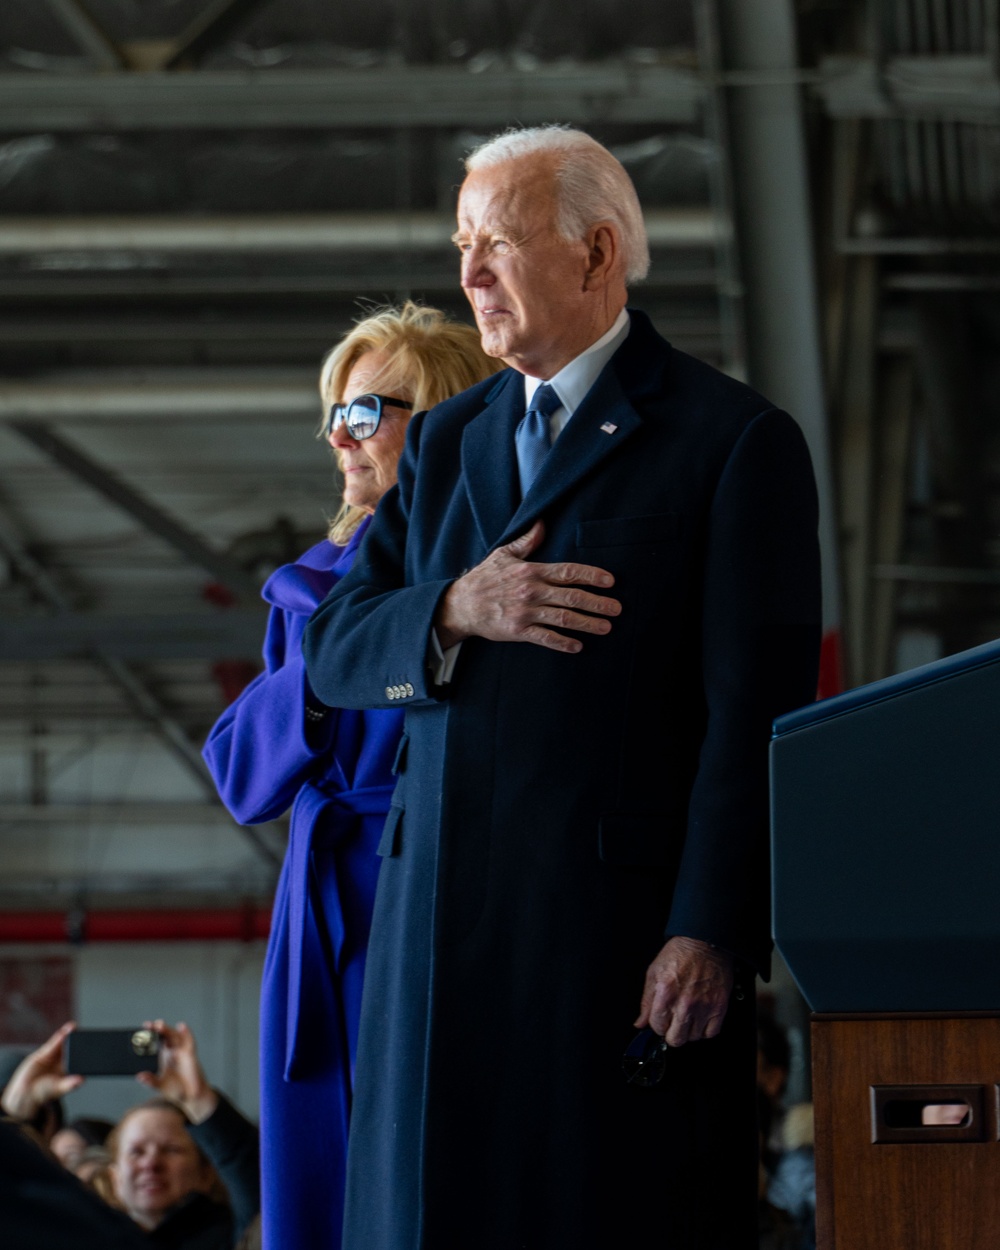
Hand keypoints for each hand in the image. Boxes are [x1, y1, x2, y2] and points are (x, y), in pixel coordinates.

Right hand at [0, 1021, 82, 1119]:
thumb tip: (81, 1080)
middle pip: (76, 1047)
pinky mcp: (46, 1052)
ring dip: (71, 1034)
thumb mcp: (58, 1089)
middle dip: (81, 1040)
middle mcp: (66, 1060)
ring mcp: (56, 1055)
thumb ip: (69, 1084)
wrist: (25, 1092)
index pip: (83, 1058)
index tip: (98, 1046)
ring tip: (75, 1027)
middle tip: (88, 1033)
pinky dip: (60, 1035)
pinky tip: (66, 1029)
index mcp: (72, 1069)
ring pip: (66, 1042)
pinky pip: (55, 1042)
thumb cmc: (44, 1092)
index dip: (90, 1052)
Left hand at [136, 1020, 217, 1124]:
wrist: (191, 1096)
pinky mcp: (190, 1054)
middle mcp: (172, 1051)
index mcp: (163, 1056)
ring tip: (159, 1025)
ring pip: (174, 1036)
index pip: (156, 1041)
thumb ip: (150, 1080)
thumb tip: (139, 1076)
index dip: (150, 1034)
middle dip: (157, 1029)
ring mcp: (181, 1051)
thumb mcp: (160, 1085)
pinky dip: (186, 1033)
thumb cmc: (175, 1089)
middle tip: (148, 1025)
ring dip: (167, 1030)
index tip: (142, 1028)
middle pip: (164, 1035)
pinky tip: (182, 1026)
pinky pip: (189, 1041)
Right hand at [435, 520, 620, 652]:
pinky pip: (545, 638)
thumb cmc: (483, 578)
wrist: (460, 605)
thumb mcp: (503, 554)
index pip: (567, 571)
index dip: (591, 576)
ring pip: (563, 618)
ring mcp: (525, 613)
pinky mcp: (518, 631)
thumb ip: (526, 541)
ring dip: (587, 623)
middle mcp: (531, 592)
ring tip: (606, 627)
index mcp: (531, 571)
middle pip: (571, 596)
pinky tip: (578, 646)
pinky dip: (563, 643)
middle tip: (617, 608)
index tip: (610, 581)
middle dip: (597, 602)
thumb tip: (541, 523)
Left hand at [634, 936, 733, 1046]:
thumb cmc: (680, 953)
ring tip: (688, 1016)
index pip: (657, 1027)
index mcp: (665, 994)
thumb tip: (640, 1022)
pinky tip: (700, 1018)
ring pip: (693, 1037)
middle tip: (673, 1021)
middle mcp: (684, 1003)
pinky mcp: (719, 1006)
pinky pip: (711, 1032)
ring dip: (689, 1030)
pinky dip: (706, 1029)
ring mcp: (703, 1006)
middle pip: (675, 1039)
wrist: (704, 942)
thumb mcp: (654, 972)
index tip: (661, 1019)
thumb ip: (646, 1001)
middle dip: (671, 1032)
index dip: (657, 1024)